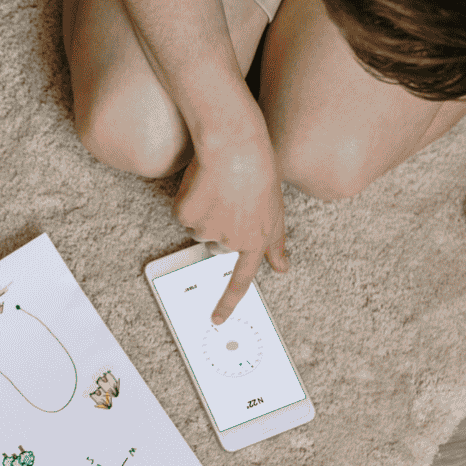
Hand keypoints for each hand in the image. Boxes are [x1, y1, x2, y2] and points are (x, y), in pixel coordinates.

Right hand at [175, 140, 286, 323]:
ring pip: (197, 227)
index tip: (217, 319)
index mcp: (255, 240)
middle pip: (216, 244)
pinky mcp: (186, 215)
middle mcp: (231, 241)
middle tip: (228, 199)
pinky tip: (202, 183)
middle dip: (219, 228)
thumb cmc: (259, 170)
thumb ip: (275, 244)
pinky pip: (182, 214)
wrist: (235, 145)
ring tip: (218, 186)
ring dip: (203, 211)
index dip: (228, 301)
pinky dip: (188, 201)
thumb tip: (282, 269)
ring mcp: (207, 230)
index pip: (241, 279)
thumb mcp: (276, 210)